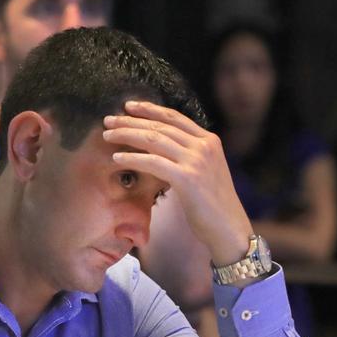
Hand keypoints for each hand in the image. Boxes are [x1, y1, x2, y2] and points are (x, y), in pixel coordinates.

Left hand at [102, 100, 252, 265]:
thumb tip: (159, 149)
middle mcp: (204, 145)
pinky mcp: (188, 177)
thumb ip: (188, 156)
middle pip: (161, 125)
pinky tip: (117, 158)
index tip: (129, 106)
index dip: (150, 109)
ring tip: (107, 135)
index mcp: (209, 141)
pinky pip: (153, 162)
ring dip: (127, 135)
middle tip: (108, 119)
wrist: (229, 229)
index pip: (175, 117)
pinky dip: (132, 158)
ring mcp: (197, 160)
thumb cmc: (213, 206)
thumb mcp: (204, 172)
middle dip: (131, 120)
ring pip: (154, 139)